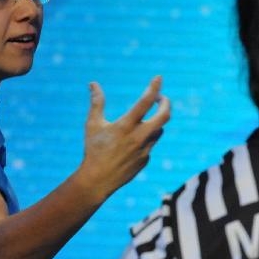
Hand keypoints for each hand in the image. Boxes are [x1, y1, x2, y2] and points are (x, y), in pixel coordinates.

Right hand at [78, 76, 170, 200]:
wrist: (98, 180)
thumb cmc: (93, 150)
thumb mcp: (92, 124)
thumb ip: (96, 103)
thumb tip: (93, 83)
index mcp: (125, 126)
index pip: (145, 102)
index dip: (154, 87)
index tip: (158, 78)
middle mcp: (139, 137)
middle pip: (164, 116)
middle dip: (166, 103)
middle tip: (161, 97)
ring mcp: (145, 150)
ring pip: (158, 130)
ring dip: (154, 122)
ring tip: (142, 120)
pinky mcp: (145, 160)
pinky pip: (150, 144)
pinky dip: (145, 139)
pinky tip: (131, 144)